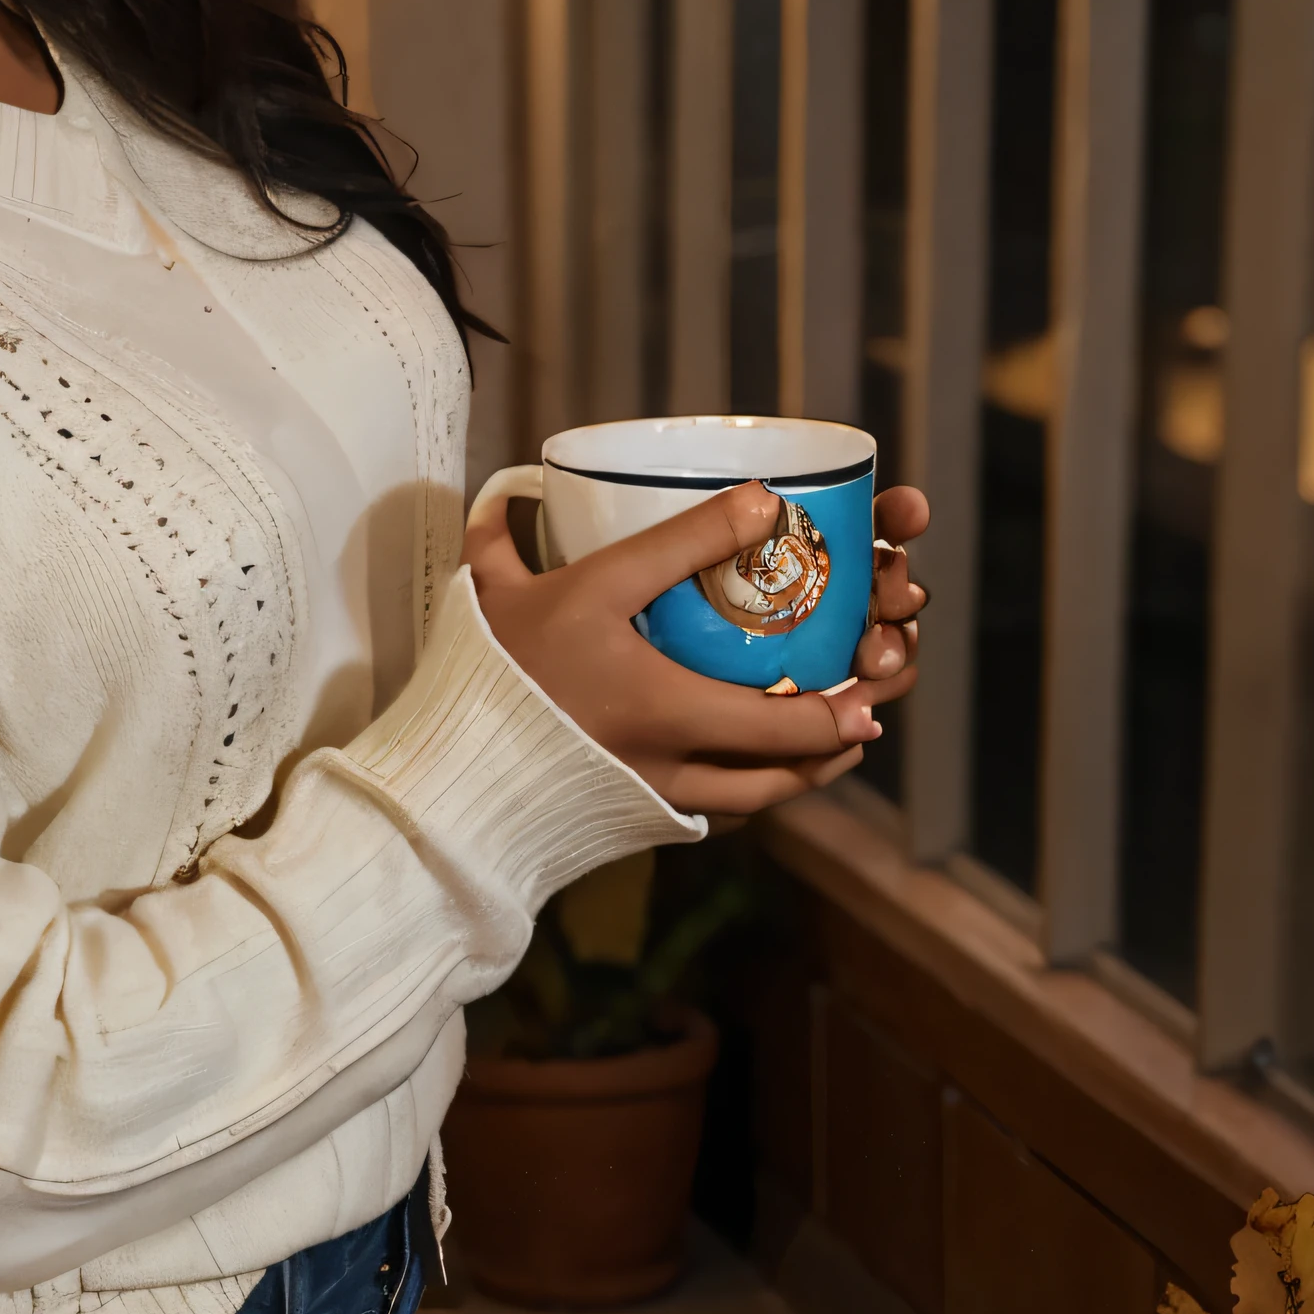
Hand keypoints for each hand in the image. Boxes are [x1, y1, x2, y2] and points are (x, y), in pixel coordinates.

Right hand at [465, 479, 929, 821]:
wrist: (442, 771)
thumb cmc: (502, 670)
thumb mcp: (581, 586)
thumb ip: (668, 539)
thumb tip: (758, 496)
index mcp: (667, 711)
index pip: (777, 721)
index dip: (836, 712)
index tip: (870, 694)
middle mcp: (670, 767)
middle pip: (776, 773)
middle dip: (830, 743)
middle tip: (862, 716)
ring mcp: (647, 799)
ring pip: (747, 802)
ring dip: (798, 776)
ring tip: (829, 747)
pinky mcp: (623, 817)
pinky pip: (706, 814)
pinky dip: (743, 795)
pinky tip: (751, 771)